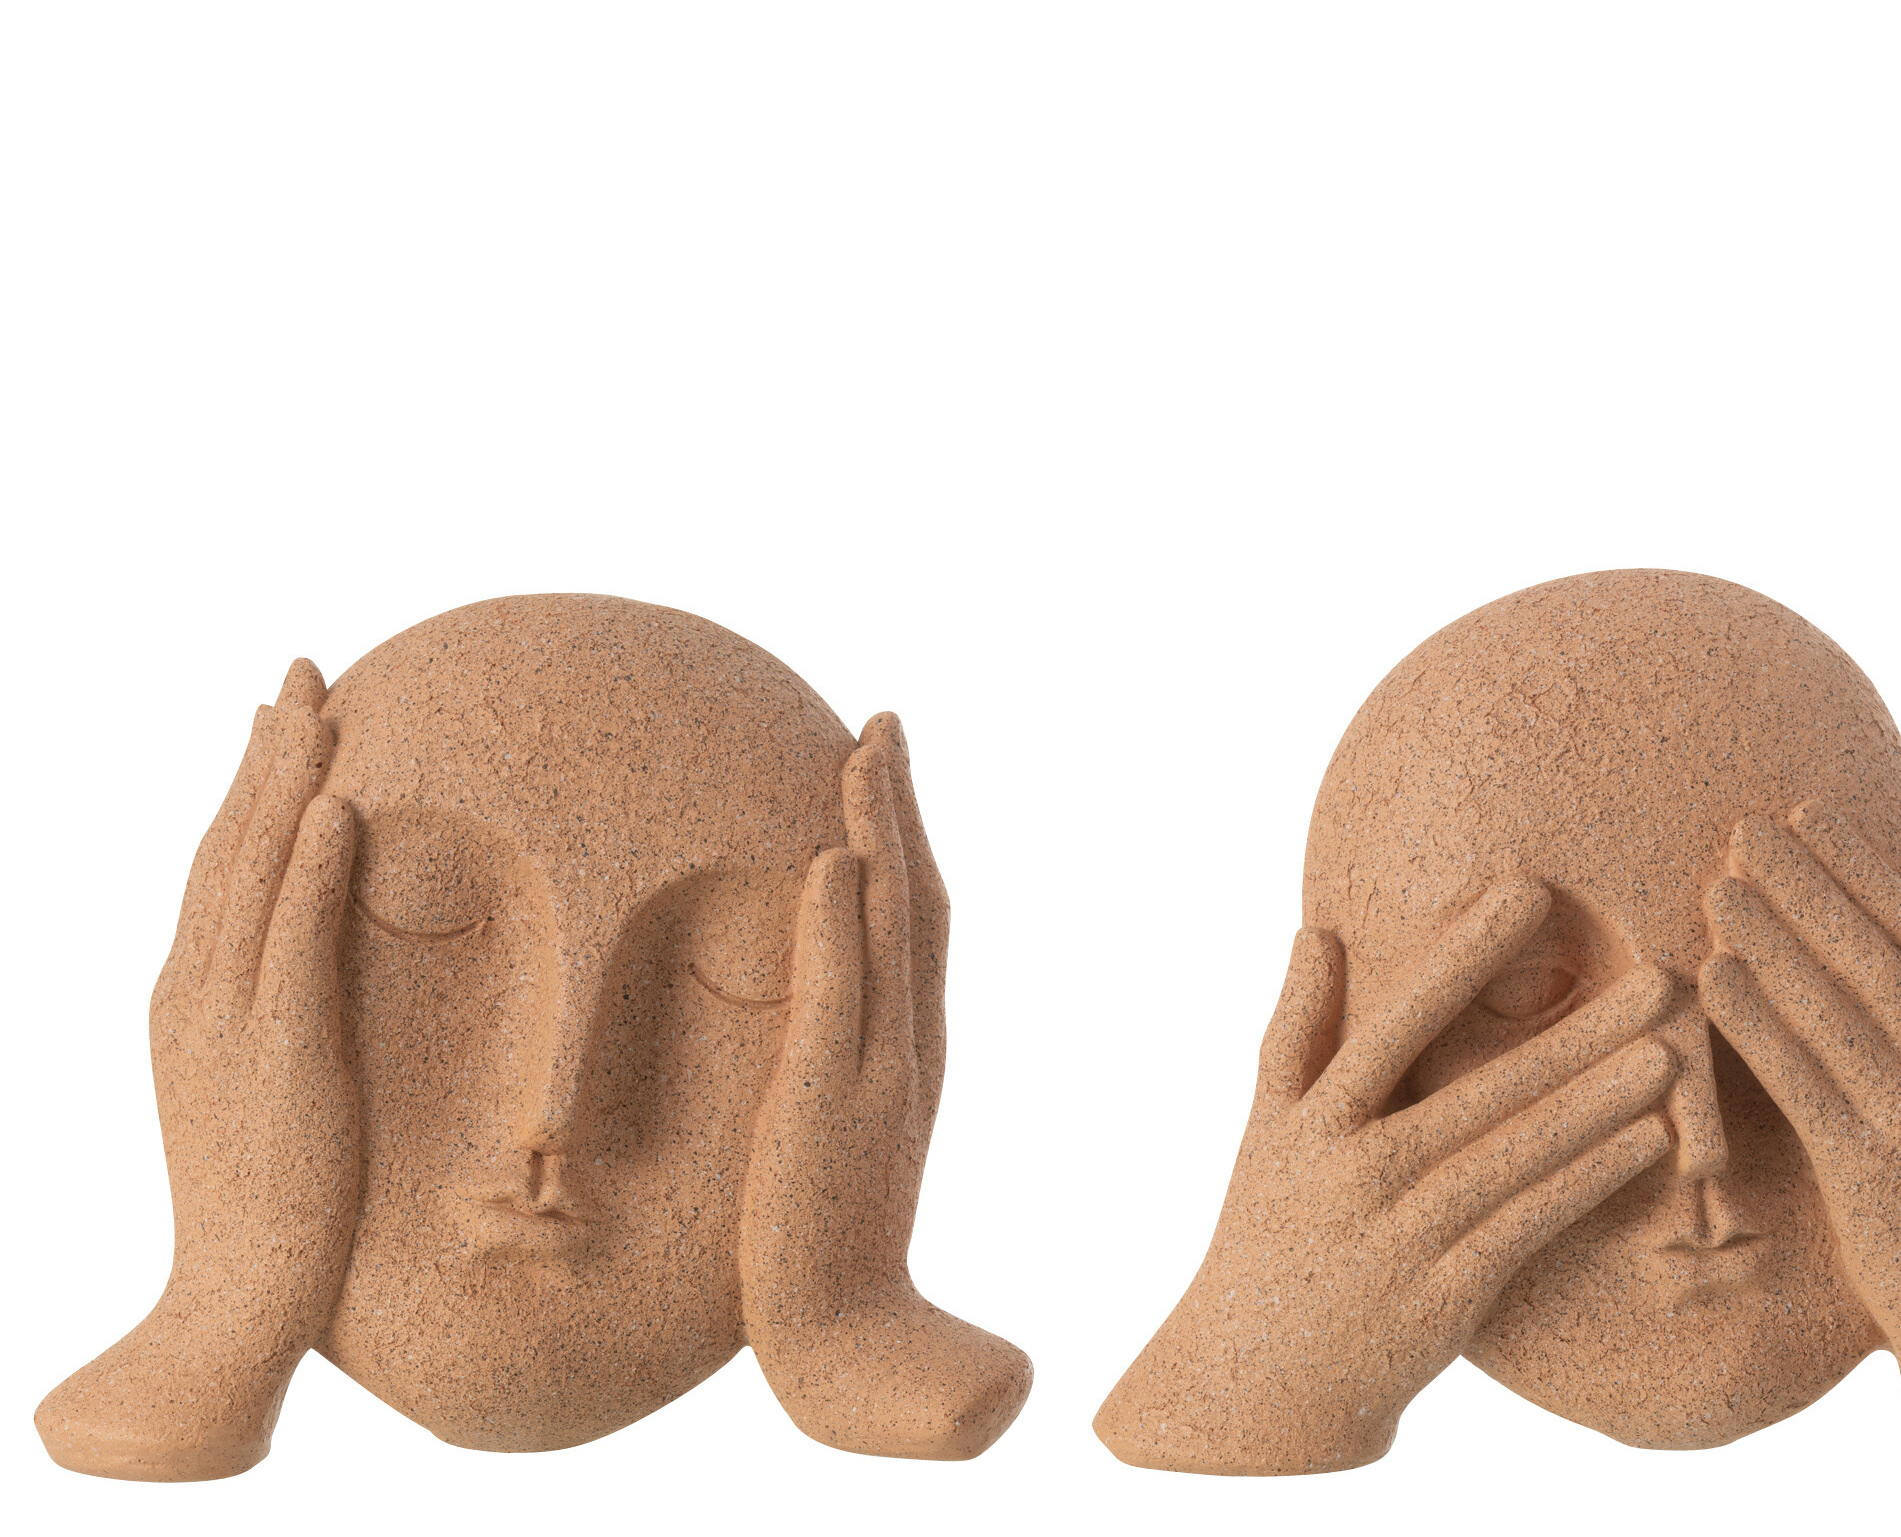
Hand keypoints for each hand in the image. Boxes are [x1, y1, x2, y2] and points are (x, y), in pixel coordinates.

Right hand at [36, 663, 358, 1480]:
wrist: (238, 1297)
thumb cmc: (274, 1200)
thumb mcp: (270, 1086)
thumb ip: (282, 1016)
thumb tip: (317, 972)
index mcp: (188, 998)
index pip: (219, 869)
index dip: (248, 788)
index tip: (280, 716)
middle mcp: (193, 993)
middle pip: (227, 848)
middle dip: (264, 755)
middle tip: (298, 670)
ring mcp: (228, 1019)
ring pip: (253, 874)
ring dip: (285, 783)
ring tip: (317, 704)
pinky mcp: (278, 1052)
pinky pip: (293, 941)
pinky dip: (309, 870)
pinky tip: (333, 808)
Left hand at [740, 714, 1030, 1458]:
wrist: (846, 1349)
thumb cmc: (825, 1262)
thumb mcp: (831, 1147)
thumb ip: (830, 1080)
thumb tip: (809, 1029)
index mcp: (911, 1056)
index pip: (914, 926)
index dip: (902, 843)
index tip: (877, 772)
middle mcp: (911, 1050)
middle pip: (920, 900)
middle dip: (902, 806)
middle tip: (882, 722)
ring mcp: (880, 1075)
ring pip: (894, 926)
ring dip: (882, 830)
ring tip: (864, 748)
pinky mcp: (834, 1107)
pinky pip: (842, 999)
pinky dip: (842, 925)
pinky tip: (832, 860)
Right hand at [1095, 878, 1679, 1473]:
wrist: (1256, 1386)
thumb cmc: (1268, 1235)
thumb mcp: (1265, 1129)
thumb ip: (1296, 1030)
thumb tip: (1318, 931)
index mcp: (1318, 1119)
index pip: (1397, 1022)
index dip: (1460, 955)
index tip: (1528, 887)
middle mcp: (1361, 1172)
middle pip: (1482, 1090)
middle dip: (1576, 1032)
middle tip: (1657, 976)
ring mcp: (1406, 1237)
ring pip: (1516, 1158)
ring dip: (1598, 1104)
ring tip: (1669, 1051)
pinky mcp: (1445, 1296)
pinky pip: (1529, 1229)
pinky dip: (1587, 1183)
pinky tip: (1648, 1143)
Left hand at [1700, 803, 1900, 1473]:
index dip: (1860, 869)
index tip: (1807, 813)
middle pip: (1874, 959)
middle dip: (1806, 887)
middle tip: (1742, 827)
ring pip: (1834, 1013)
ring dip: (1771, 942)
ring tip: (1716, 887)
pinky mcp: (1866, 1174)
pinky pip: (1801, 1082)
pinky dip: (1756, 1022)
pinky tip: (1712, 975)